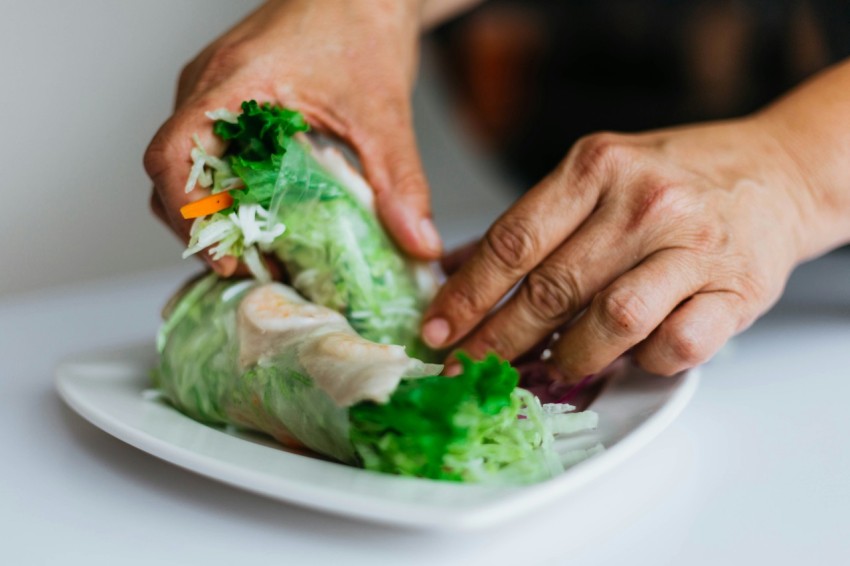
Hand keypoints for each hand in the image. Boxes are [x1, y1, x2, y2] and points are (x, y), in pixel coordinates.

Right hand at [144, 0, 441, 274]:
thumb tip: (417, 242)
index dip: (188, 212)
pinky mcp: (230, 98)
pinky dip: (231, 188)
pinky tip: (269, 212)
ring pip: (189, 164)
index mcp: (231, 83)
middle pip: (173, 171)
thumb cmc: (363, 25)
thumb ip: (398, 182)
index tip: (225, 254)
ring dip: (218, 210)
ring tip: (264, 247)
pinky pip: (211, 150)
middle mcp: (208, 86)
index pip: (171, 154)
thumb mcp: (384, 114)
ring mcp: (214, 91)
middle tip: (254, 263)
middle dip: (206, 225)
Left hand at [423, 117, 823, 379]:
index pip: (513, 242)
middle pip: (552, 288)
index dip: (467, 295)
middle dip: (498, 340)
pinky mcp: (736, 290)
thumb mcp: (596, 176)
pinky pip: (674, 345)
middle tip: (470, 369)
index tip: (438, 331)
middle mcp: (644, 202)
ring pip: (611, 321)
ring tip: (551, 365)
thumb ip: (531, 224)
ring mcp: (693, 246)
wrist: (775, 173)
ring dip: (570, 356)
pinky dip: (642, 361)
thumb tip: (455, 270)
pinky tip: (628, 355)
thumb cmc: (674, 178)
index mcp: (597, 167)